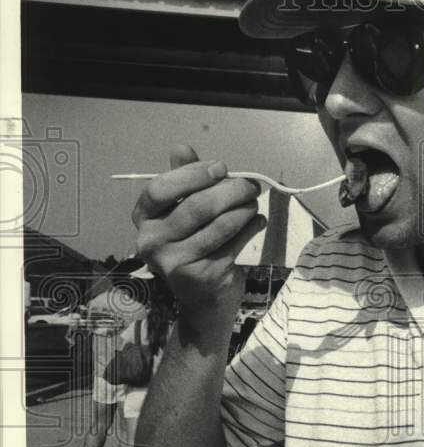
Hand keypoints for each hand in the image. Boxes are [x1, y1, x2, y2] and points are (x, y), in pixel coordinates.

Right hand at [132, 145, 265, 330]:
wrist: (203, 299)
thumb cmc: (194, 245)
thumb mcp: (182, 212)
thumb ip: (183, 180)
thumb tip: (181, 147)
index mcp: (143, 220)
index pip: (160, 189)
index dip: (193, 174)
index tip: (221, 167)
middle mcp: (152, 242)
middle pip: (196, 206)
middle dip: (230, 191)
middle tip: (251, 186)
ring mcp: (175, 263)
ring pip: (219, 225)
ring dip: (244, 209)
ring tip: (253, 204)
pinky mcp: (202, 277)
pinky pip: (234, 243)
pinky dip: (251, 227)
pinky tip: (257, 221)